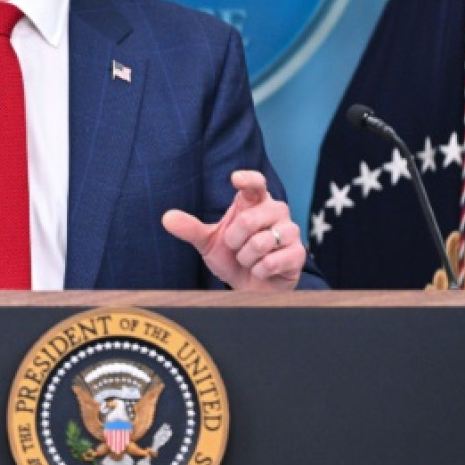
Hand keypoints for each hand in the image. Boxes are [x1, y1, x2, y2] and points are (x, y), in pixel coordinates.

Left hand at [162, 170, 304, 290]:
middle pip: (250, 219)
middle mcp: (276, 211)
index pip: (256, 183)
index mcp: (254, 202)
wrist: (252, 286)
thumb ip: (191, 229)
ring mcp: (290, 231)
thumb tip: (166, 218)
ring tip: (250, 259)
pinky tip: (262, 270)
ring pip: (261, 242)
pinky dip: (260, 270)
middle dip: (234, 240)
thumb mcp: (209, 243)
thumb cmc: (233, 257)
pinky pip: (272, 261)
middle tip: (236, 247)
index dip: (248, 179)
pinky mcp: (298, 254)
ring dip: (246, 258)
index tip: (235, 179)